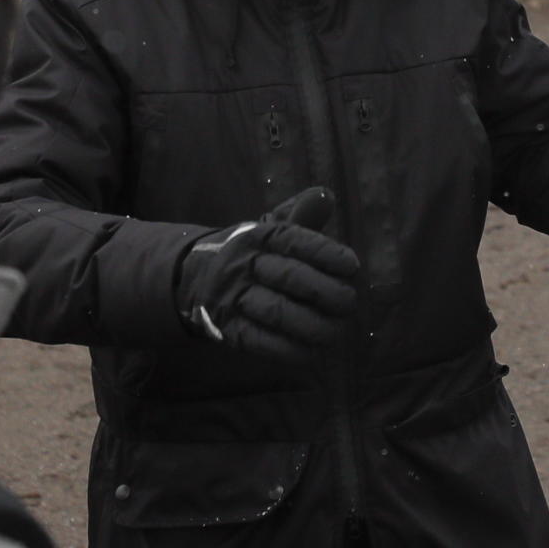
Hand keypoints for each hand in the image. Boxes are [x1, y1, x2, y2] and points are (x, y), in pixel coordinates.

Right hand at [174, 186, 359, 363]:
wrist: (195, 278)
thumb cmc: (251, 252)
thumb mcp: (270, 227)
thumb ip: (301, 213)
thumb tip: (325, 195)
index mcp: (259, 235)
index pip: (295, 239)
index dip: (327, 253)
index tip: (353, 267)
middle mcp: (244, 264)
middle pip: (289, 277)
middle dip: (325, 292)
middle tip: (350, 303)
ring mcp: (233, 298)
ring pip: (277, 312)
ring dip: (312, 325)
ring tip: (336, 331)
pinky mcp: (228, 329)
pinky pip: (260, 342)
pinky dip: (290, 349)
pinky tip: (312, 352)